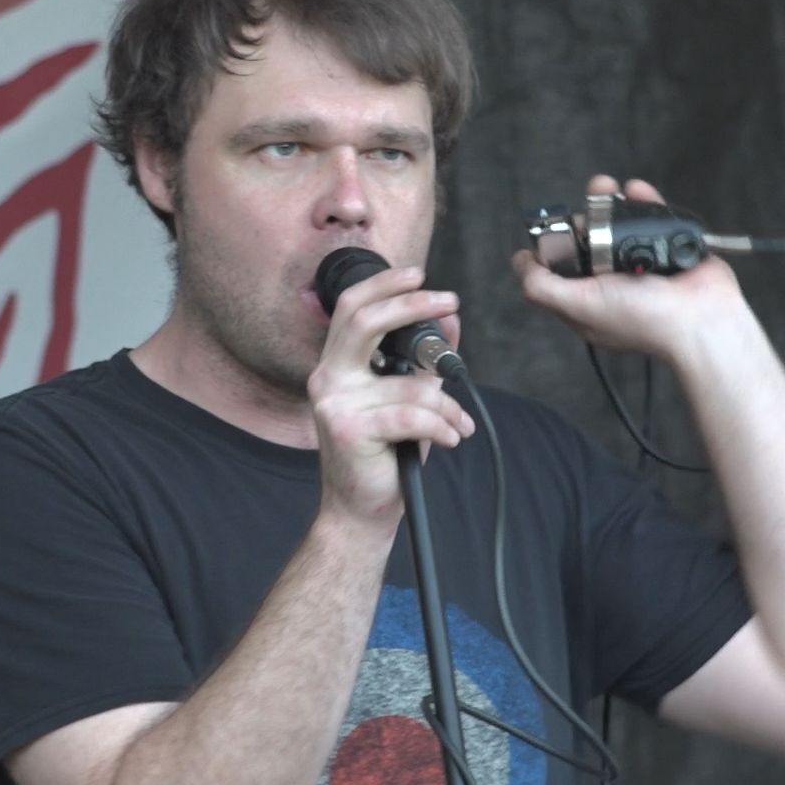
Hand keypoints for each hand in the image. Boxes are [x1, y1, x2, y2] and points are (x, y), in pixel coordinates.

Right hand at [308, 265, 474, 525]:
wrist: (360, 510)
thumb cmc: (383, 454)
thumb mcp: (406, 398)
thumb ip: (421, 361)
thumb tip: (449, 322)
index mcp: (336, 366)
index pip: (350, 309)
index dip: (384, 285)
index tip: (419, 275)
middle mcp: (327, 379)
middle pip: (364, 321)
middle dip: (412, 305)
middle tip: (450, 302)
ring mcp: (335, 404)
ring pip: (411, 384)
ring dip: (447, 406)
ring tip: (457, 424)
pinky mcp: (349, 430)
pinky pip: (414, 415)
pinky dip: (443, 426)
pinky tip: (449, 438)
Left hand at [511, 175, 753, 363]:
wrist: (702, 317)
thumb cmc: (643, 318)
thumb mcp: (578, 306)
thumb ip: (542, 287)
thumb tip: (520, 262)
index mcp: (587, 300)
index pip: (559, 269)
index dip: (552, 248)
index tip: (554, 231)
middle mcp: (611, 282)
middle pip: (588, 240)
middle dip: (582, 218)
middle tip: (583, 209)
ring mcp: (640, 263)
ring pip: (617, 224)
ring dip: (609, 201)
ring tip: (606, 187)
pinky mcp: (667, 246)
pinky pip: (651, 216)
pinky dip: (643, 199)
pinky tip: (635, 191)